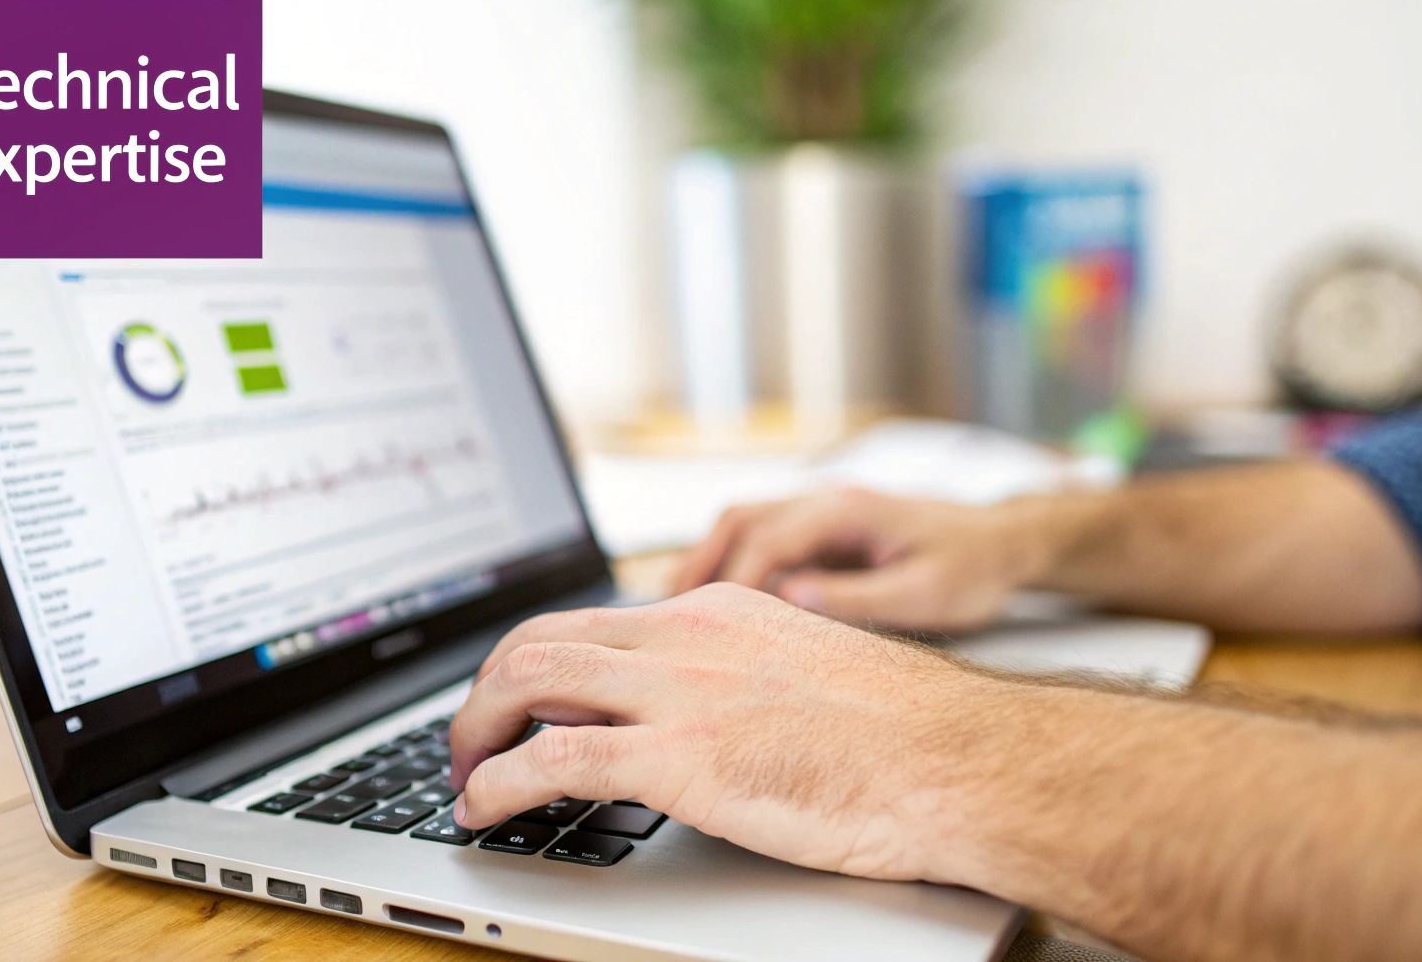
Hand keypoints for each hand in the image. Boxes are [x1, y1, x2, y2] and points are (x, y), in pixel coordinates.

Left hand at [447, 583, 987, 882]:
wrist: (957, 759)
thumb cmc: (905, 735)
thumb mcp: (802, 674)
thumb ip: (737, 681)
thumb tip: (697, 718)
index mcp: (716, 611)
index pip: (591, 621)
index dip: (532, 666)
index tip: (514, 707)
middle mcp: (685, 635)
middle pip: (538, 640)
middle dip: (484, 694)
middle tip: (470, 744)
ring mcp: (678, 691)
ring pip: (526, 681)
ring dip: (473, 733)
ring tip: (464, 778)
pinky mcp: (679, 755)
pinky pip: (552, 759)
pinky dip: (497, 784)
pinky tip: (484, 809)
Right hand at [671, 487, 1066, 632]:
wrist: (1005, 542)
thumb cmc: (972, 569)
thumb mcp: (925, 593)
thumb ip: (857, 597)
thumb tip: (790, 601)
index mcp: (848, 510)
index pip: (769, 539)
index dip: (736, 583)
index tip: (710, 625)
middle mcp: (827, 500)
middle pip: (740, 520)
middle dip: (699, 564)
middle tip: (665, 613)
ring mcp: (823, 510)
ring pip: (744, 523)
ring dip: (708, 560)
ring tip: (677, 609)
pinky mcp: (825, 528)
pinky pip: (763, 536)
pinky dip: (732, 562)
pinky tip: (719, 602)